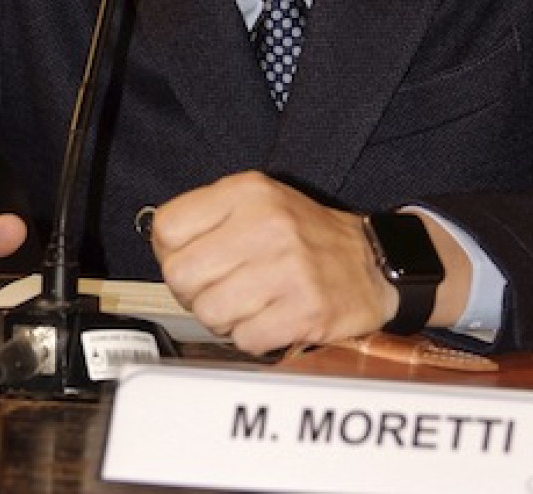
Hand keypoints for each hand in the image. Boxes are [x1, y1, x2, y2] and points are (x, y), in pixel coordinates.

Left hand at [150, 171, 398, 355]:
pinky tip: (272, 317)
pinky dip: (253, 337)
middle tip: (220, 287)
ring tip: (250, 302)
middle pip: (180, 275)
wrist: (372, 263)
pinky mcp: (304, 310)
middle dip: (194, 291)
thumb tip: (161, 244)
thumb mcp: (259, 201)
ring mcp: (287, 268)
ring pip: (209, 313)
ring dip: (224, 318)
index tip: (194, 259)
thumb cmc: (305, 236)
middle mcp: (266, 224)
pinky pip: (244, 339)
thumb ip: (209, 215)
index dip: (172, 252)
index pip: (167, 227)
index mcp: (248, 192)